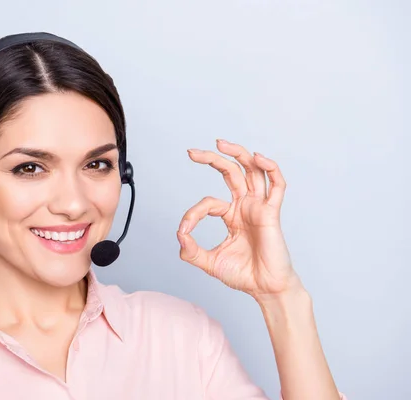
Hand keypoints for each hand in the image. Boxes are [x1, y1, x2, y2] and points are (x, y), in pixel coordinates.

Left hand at [177, 139, 303, 300]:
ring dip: (238, 154)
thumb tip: (179, 236)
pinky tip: (258, 158)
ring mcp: (259, 207)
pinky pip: (277, 185)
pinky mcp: (272, 213)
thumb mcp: (210, 262)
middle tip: (191, 152)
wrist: (265, 289)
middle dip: (212, 159)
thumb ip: (191, 251)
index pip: (209, 202)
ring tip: (221, 143)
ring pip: (251, 171)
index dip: (193, 213)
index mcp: (231, 216)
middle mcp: (245, 207)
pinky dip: (270, 169)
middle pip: (230, 173)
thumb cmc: (243, 275)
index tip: (184, 230)